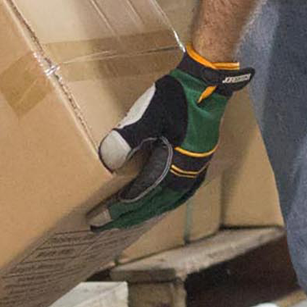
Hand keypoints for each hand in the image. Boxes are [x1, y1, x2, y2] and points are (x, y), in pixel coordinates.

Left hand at [90, 49, 253, 231]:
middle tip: (104, 225)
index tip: (98, 218)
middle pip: (154, 204)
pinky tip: (158, 199)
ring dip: (146, 211)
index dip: (119, 209)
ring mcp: (197, 167)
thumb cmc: (177, 95)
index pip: (142, 195)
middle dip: (129, 216)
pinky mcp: (198, 158)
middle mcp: (188, 173)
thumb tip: (108, 162)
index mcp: (176, 165)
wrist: (207, 81)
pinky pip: (179, 191)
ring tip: (127, 218)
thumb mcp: (149, 113)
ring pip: (168, 200)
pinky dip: (164, 201)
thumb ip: (129, 137)